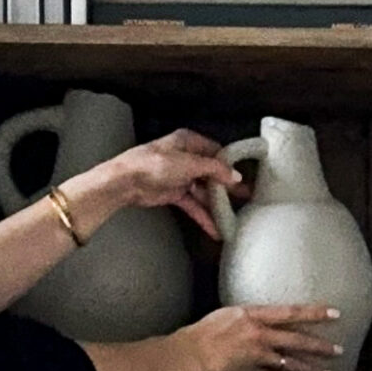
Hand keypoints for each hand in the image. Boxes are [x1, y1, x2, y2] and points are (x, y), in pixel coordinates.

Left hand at [87, 130, 242, 237]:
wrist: (126, 181)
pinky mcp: (174, 194)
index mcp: (189, 142)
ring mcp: (180, 176)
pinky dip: (202, 216)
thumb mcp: (189, 163)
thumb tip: (236, 176)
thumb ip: (215, 169)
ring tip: (233, 218)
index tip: (245, 177)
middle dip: (226, 188)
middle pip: (211, 173)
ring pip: (203, 191)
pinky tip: (214, 229)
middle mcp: (186, 157)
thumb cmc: (155, 164)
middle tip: (245, 199)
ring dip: (216, 205)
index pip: (216, 151)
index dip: (230, 165)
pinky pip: (193, 204)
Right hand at [172, 305, 345, 370]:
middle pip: (296, 341)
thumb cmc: (204, 330)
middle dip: (319, 346)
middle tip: (339, 350)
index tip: (335, 314)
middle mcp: (260, 335)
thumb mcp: (229, 313)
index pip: (291, 313)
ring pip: (290, 364)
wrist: (190, 351)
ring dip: (310, 370)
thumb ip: (251, 316)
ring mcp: (256, 357)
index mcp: (253, 316)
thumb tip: (263, 318)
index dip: (314, 313)